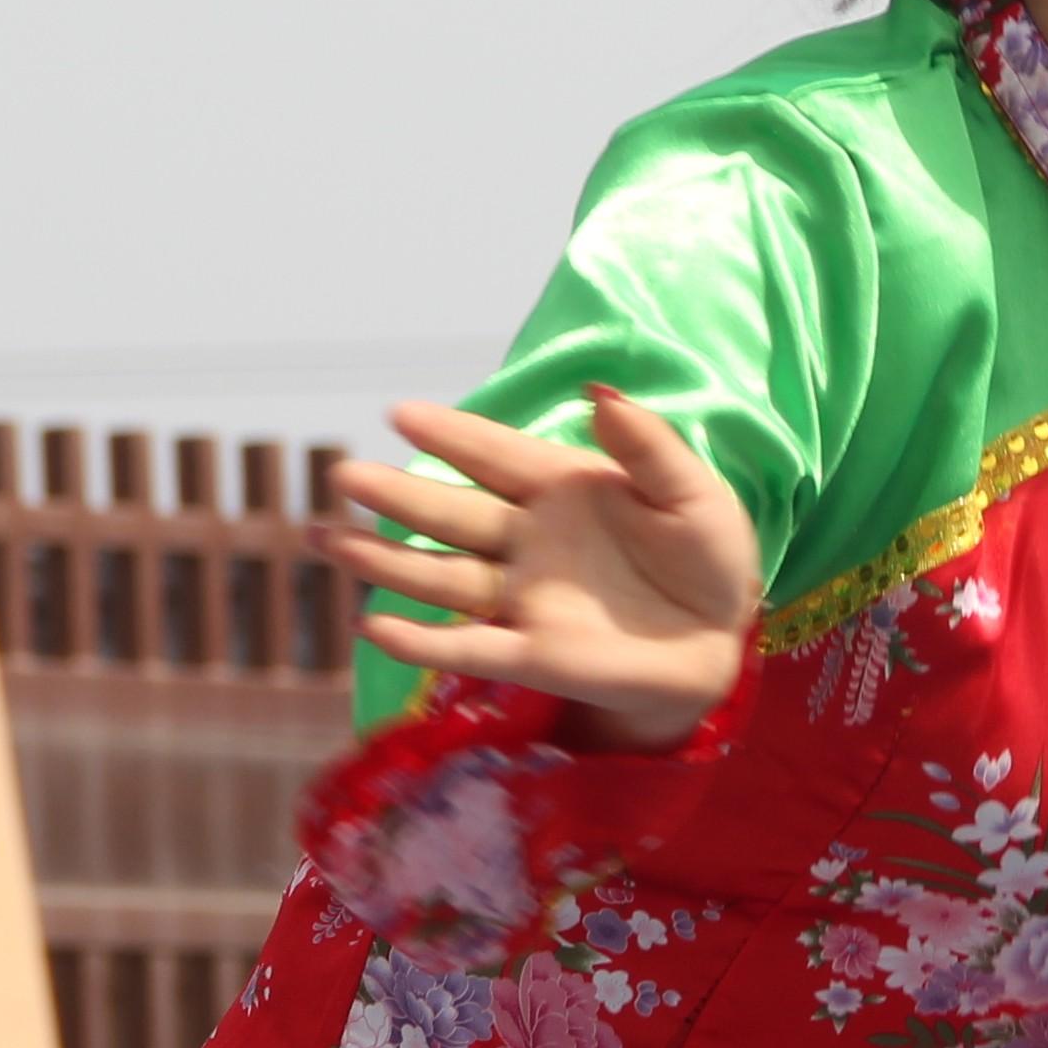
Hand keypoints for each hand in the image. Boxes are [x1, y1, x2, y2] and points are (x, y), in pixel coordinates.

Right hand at [323, 391, 760, 751]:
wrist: (720, 638)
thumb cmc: (705, 556)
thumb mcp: (692, 493)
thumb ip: (648, 447)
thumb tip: (598, 393)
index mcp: (562, 489)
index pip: (496, 455)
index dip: (451, 436)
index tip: (400, 413)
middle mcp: (529, 540)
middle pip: (452, 514)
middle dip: (397, 496)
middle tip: (342, 474)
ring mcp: (524, 598)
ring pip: (442, 576)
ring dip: (385, 562)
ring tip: (327, 541)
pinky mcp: (533, 654)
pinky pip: (469, 647)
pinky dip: (422, 641)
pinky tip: (374, 626)